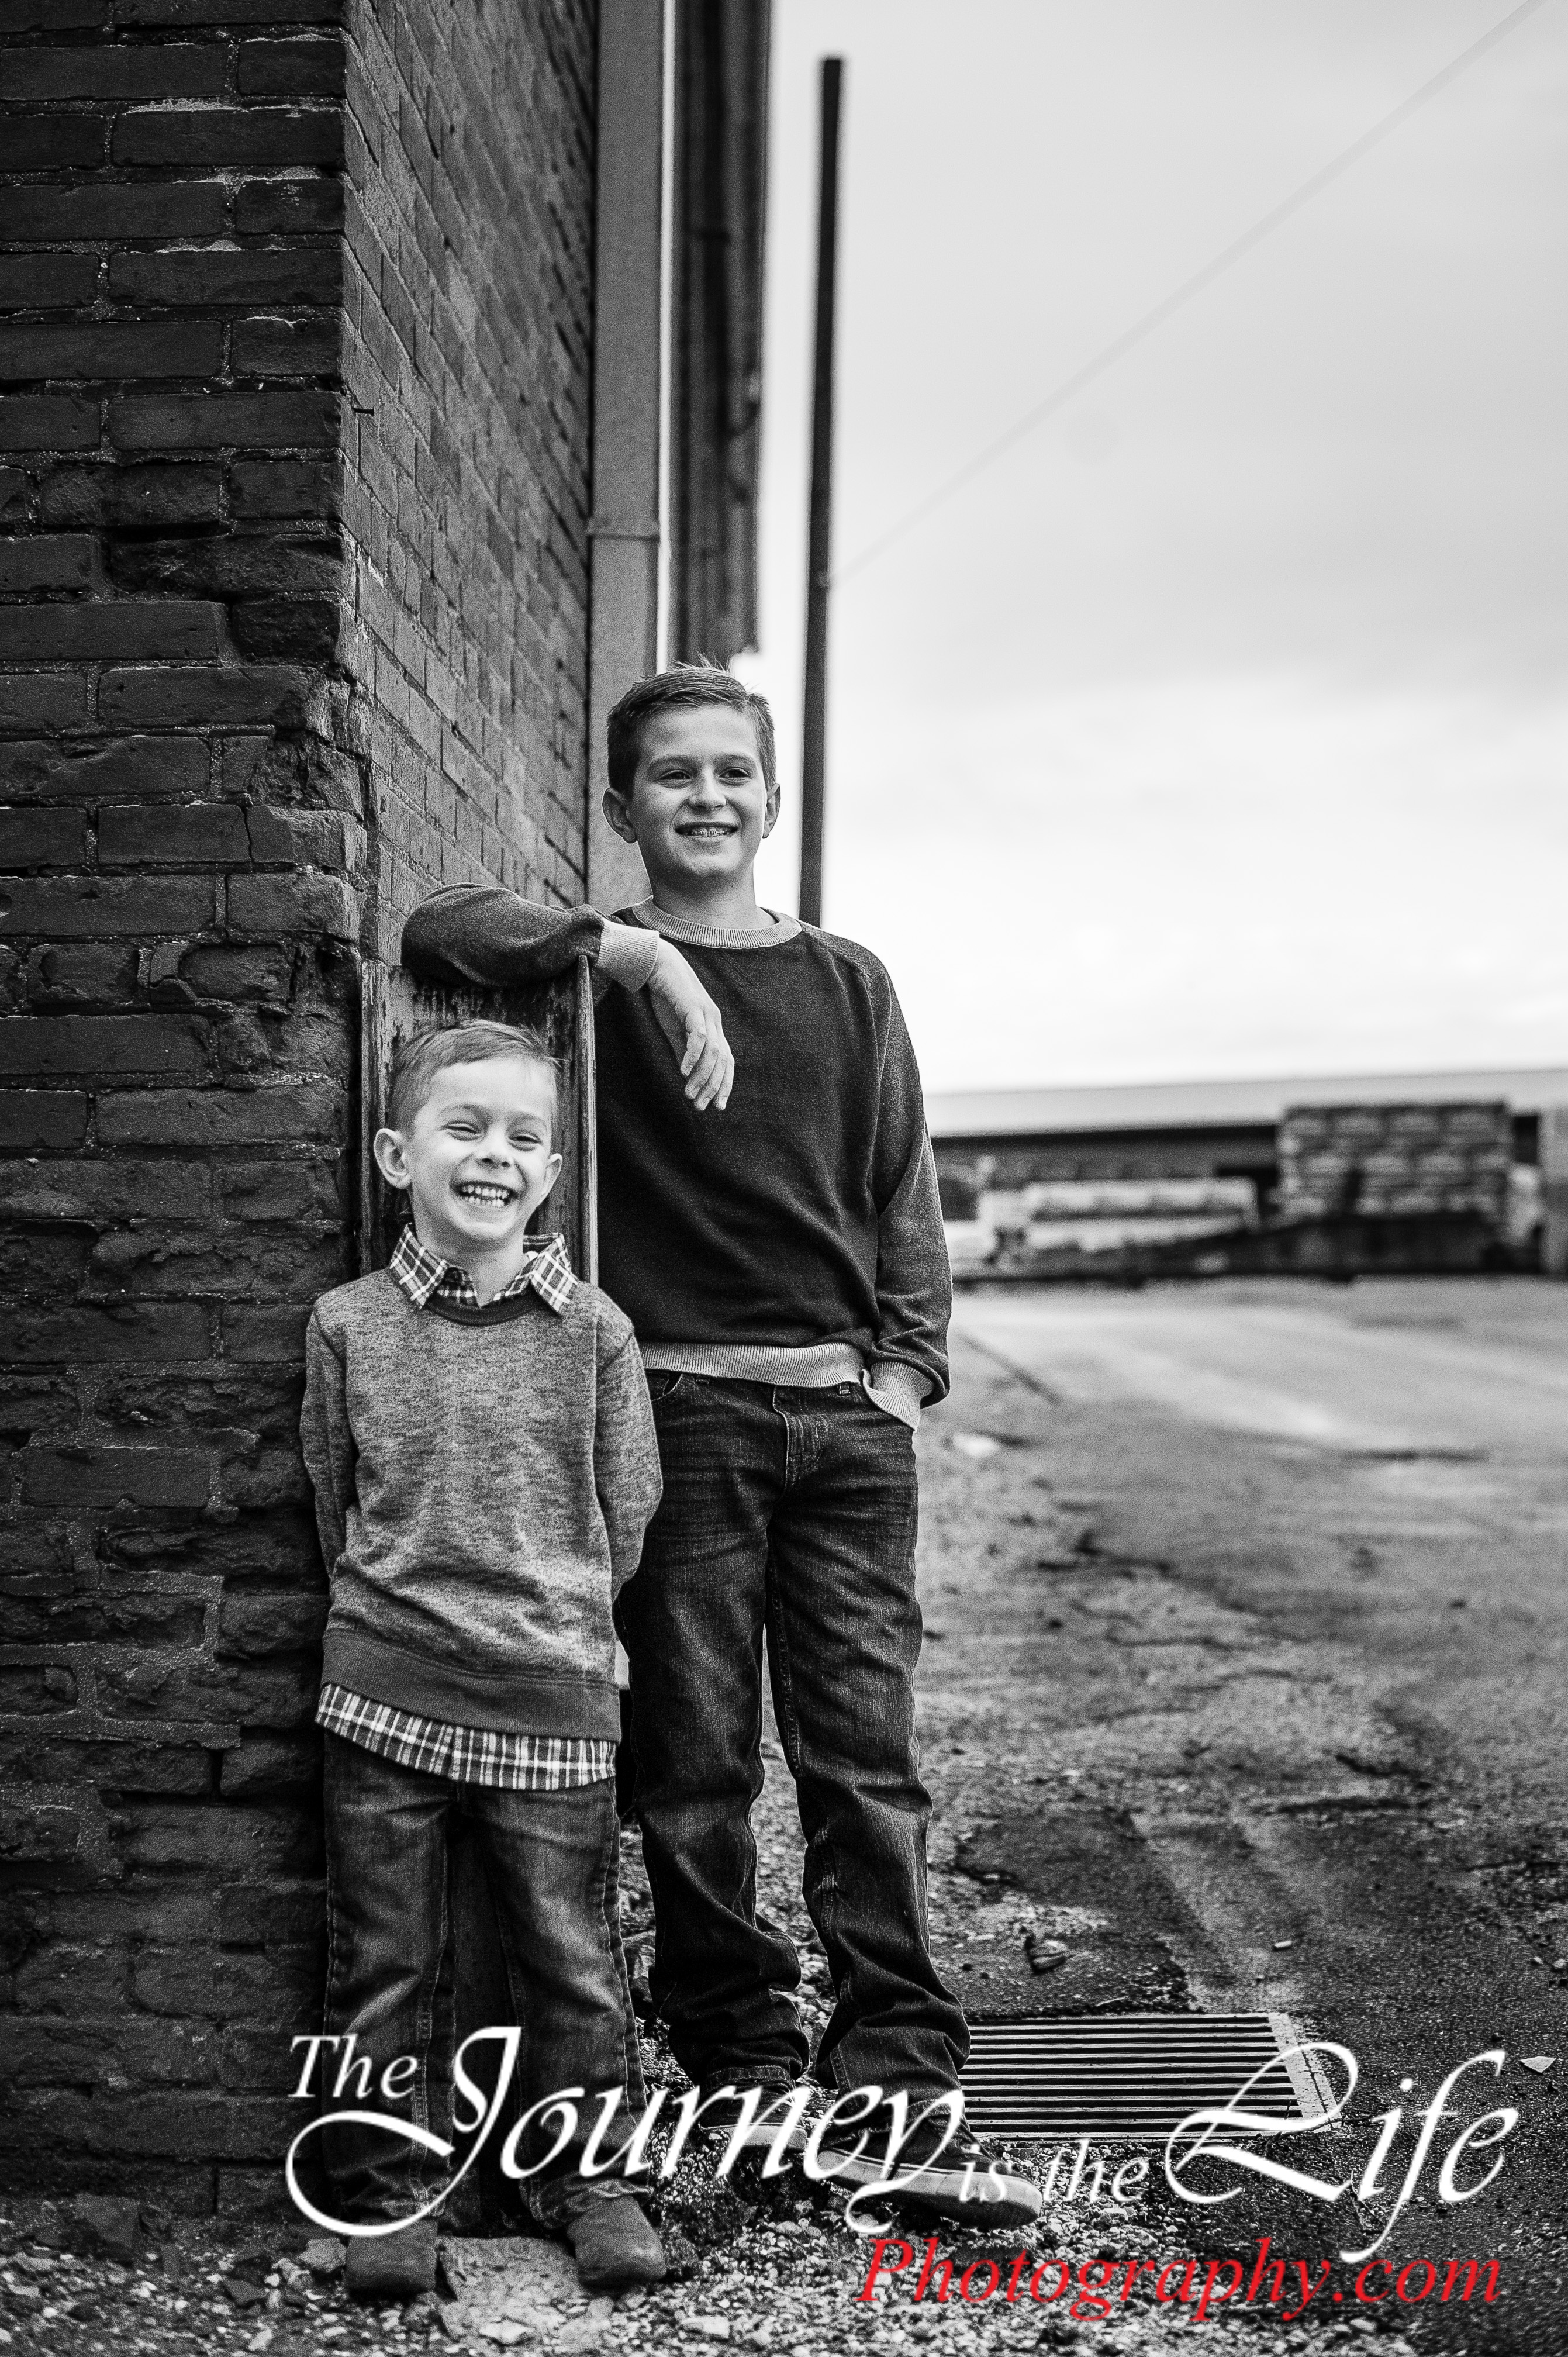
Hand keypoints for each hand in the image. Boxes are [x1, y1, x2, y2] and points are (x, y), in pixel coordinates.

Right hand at [645, 939, 733, 1109]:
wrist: (657, 963)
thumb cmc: (666, 995)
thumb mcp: (674, 1029)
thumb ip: (682, 1050)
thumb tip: (686, 1074)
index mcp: (713, 1027)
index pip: (726, 1061)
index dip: (724, 1083)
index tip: (717, 1106)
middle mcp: (715, 1021)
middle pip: (722, 1061)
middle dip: (713, 1087)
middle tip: (701, 1107)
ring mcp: (706, 1014)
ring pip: (712, 1053)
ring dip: (702, 1077)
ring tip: (690, 1094)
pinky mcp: (693, 1008)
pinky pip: (698, 1036)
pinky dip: (692, 1056)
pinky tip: (683, 1072)